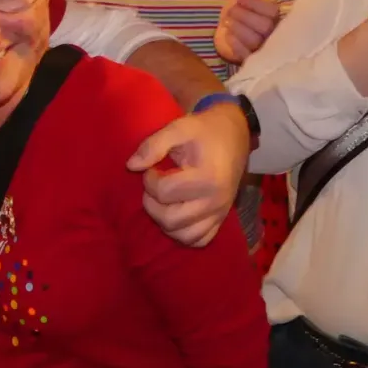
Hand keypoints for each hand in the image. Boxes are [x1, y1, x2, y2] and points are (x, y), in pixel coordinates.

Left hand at [126, 104, 249, 246]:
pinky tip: (176, 214)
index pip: (164, 192)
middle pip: (170, 219)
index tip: (152, 168)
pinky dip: (183, 233)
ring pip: (183, 235)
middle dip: (152, 203)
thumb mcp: (179, 128)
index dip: (149, 180)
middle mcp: (215, 201)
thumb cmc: (206, 130)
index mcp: (207, 178)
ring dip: (164, 221)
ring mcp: (219, 213)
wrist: (235, 133)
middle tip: (154, 186)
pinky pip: (199, 240)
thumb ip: (153, 145)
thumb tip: (131, 166)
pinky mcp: (221, 219)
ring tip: (163, 201)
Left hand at [213, 0, 279, 64]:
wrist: (224, 33)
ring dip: (238, 28)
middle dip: (245, 16)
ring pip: (255, 40)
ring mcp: (263, 49)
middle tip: (231, 11)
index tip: (240, 0)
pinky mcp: (251, 61)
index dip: (255, 4)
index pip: (272, 11)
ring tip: (227, 21)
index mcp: (276, 18)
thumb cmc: (239, 14)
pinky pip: (246, 54)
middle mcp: (274, 34)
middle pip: (264, 26)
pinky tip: (228, 35)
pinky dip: (236, 43)